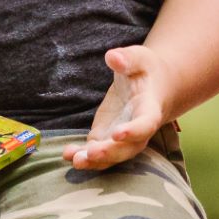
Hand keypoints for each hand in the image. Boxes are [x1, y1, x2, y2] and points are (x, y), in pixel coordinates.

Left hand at [67, 46, 168, 168]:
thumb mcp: (140, 59)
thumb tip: (112, 57)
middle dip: (109, 153)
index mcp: (149, 111)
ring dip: (93, 161)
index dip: (133, 131)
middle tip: (92, 153)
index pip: (145, 125)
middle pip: (127, 149)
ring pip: (110, 157)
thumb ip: (128, 59)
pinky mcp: (105, 139)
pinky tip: (67, 154)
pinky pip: (95, 153)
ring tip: (74, 159)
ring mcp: (121, 139)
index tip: (118, 133)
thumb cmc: (146, 71)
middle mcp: (138, 132)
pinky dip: (82, 155)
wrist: (151, 87)